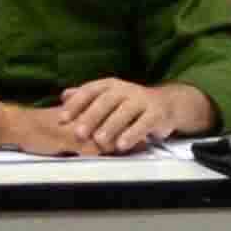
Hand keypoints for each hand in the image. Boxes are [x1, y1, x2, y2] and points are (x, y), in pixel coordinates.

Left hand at [46, 78, 177, 153]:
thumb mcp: (109, 97)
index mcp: (111, 86)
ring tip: (99, 140)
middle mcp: (126, 90)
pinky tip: (122, 145)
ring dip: (111, 126)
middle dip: (91, 117)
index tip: (62, 119)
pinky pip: (144, 123)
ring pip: (125, 111)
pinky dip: (132, 134)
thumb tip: (64, 96)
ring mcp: (142, 100)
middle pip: (106, 101)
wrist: (167, 104)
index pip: (90, 91)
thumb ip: (87, 97)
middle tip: (78, 133)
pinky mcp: (157, 113)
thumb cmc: (131, 104)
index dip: (75, 104)